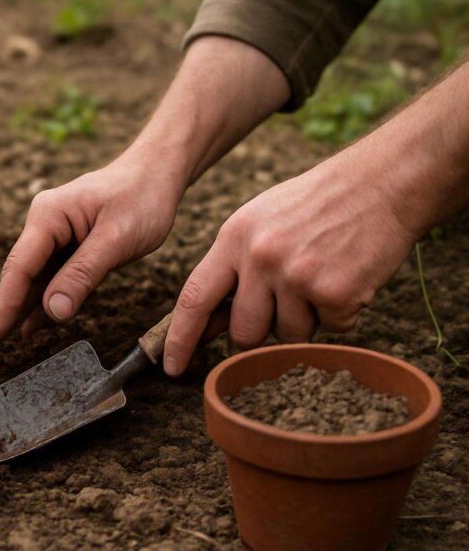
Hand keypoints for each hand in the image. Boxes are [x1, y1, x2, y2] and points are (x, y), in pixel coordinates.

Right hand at [0, 158, 180, 350]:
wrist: (157, 174)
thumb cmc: (141, 199)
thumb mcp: (116, 239)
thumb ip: (83, 275)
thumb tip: (53, 311)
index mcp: (48, 216)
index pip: (19, 268)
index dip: (3, 307)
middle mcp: (44, 224)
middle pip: (20, 274)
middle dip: (5, 310)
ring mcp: (54, 233)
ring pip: (34, 278)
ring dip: (23, 308)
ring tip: (5, 342)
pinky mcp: (68, 243)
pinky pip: (51, 275)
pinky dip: (44, 299)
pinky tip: (32, 324)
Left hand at [162, 149, 418, 375]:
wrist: (379, 184)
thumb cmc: (313, 206)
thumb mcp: (257, 222)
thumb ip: (231, 268)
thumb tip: (209, 323)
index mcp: (233, 238)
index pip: (194, 298)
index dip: (180, 338)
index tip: (171, 366)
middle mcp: (260, 258)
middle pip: (244, 332)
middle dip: (260, 333)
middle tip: (285, 302)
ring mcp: (297, 275)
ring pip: (289, 336)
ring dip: (306, 320)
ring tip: (320, 277)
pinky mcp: (335, 292)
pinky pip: (331, 330)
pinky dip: (341, 313)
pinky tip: (346, 277)